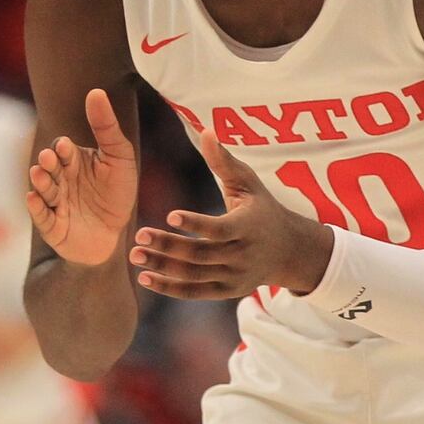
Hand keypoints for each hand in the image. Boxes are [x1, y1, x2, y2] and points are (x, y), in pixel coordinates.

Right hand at [27, 88, 138, 266]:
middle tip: (49, 158)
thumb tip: (96, 91)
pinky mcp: (53, 227)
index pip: (63, 150)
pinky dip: (36, 208)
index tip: (66, 146)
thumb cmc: (117, 193)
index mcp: (74, 161)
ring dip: (41, 182)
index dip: (64, 149)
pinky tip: (32, 198)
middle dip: (48, 163)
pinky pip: (42, 216)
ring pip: (44, 190)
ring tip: (39, 174)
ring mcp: (55, 203)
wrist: (118, 234)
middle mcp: (61, 180)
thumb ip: (106, 127)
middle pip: (50, 168)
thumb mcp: (119, 157)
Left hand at [130, 129, 332, 298]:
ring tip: (135, 254)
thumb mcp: (248, 182)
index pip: (220, 229)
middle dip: (169, 246)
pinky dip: (169, 288)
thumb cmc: (262, 207)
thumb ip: (224, 161)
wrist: (288, 250)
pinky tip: (144, 278)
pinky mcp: (227, 291)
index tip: (169, 215)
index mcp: (249, 225)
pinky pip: (195, 293)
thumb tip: (205, 130)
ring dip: (162, 267)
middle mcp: (243, 254)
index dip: (195, 224)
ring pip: (194, 276)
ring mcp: (235, 276)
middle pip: (201, 254)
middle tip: (138, 235)